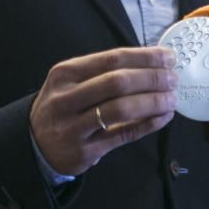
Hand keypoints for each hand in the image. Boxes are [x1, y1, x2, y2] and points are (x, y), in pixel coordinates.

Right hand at [29, 47, 177, 175]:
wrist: (35, 144)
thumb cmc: (65, 106)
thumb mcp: (73, 82)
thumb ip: (107, 72)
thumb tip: (155, 61)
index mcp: (66, 73)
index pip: (112, 59)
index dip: (145, 57)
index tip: (168, 57)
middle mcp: (66, 98)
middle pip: (118, 82)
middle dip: (152, 79)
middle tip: (173, 79)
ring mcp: (73, 127)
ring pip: (121, 109)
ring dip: (153, 102)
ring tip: (171, 99)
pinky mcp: (84, 152)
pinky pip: (123, 135)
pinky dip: (148, 125)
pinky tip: (163, 117)